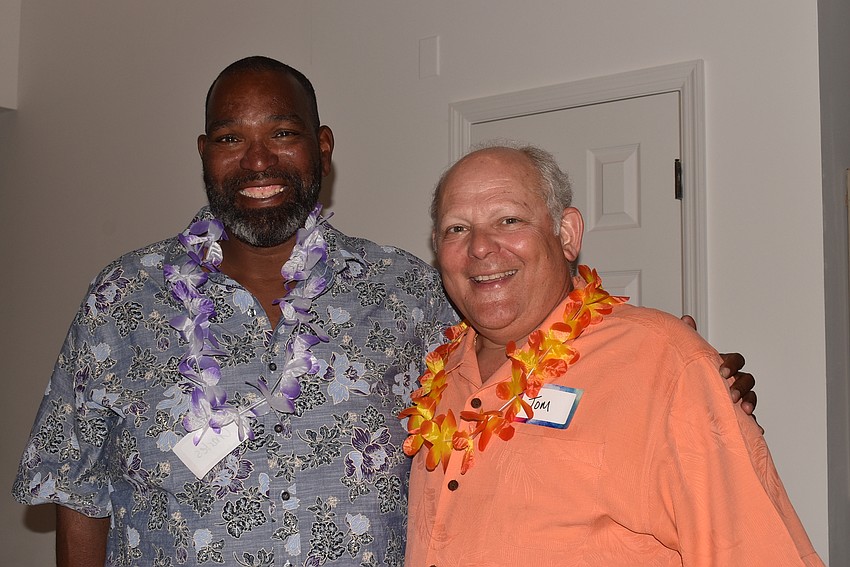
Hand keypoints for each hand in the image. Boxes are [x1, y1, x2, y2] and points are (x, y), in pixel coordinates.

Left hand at [680, 315, 761, 432]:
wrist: (685, 396)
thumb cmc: (691, 372)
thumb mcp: (689, 357)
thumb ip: (690, 338)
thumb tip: (686, 319)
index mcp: (725, 364)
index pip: (737, 359)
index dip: (732, 364)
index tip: (721, 372)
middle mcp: (735, 380)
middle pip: (748, 379)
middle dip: (742, 386)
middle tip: (731, 394)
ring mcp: (739, 397)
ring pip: (752, 397)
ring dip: (751, 402)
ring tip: (745, 411)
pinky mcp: (738, 415)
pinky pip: (750, 420)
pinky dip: (754, 424)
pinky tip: (756, 430)